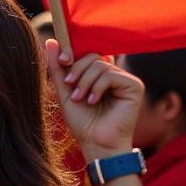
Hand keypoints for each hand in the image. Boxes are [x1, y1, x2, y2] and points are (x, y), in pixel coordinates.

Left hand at [44, 39, 142, 159]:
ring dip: (85, 81)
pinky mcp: (134, 86)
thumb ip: (59, 68)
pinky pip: (111, 75)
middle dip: (77, 69)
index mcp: (99, 75)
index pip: (87, 53)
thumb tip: (50, 41)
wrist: (96, 144)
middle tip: (70, 86)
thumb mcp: (65, 92)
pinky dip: (97, 87)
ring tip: (80, 98)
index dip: (74, 52)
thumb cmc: (82, 122)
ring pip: (100, 64)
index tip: (63, 60)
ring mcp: (125, 80)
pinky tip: (93, 101)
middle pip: (93, 56)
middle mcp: (114, 74)